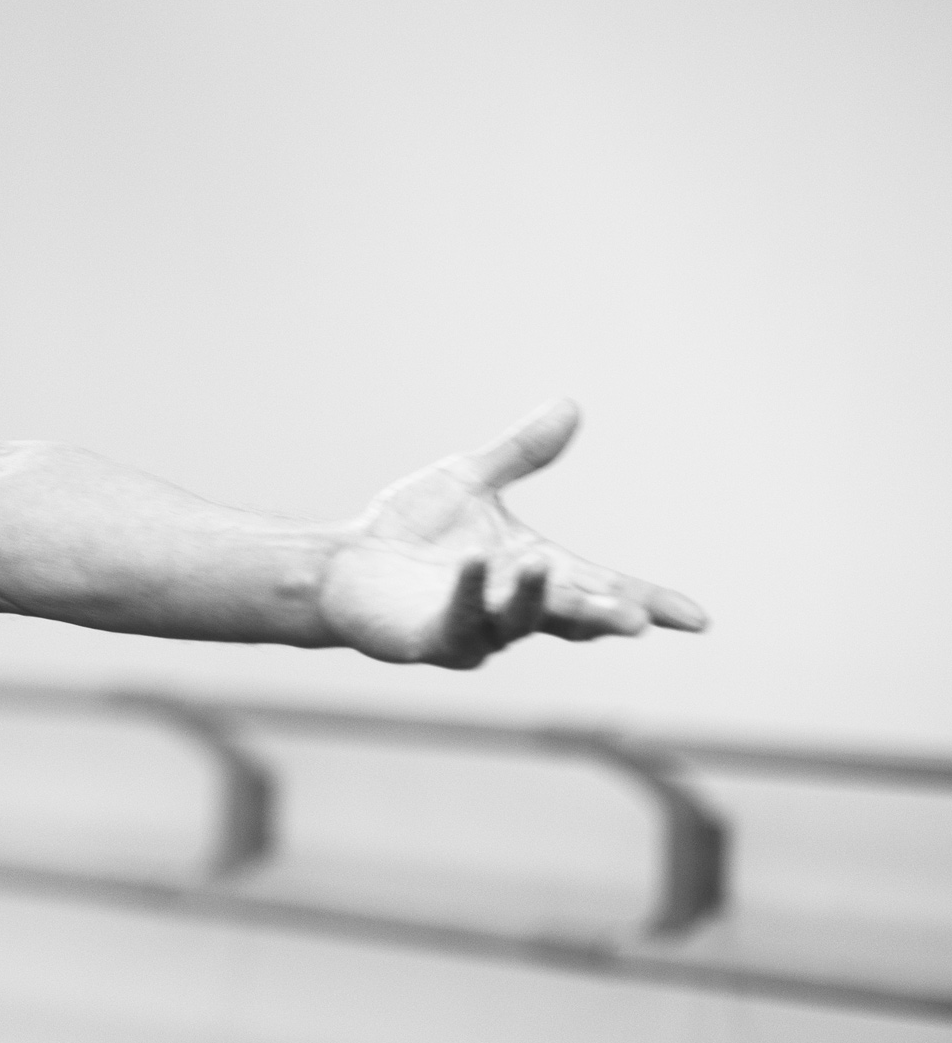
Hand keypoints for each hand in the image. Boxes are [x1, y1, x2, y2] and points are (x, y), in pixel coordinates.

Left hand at [319, 400, 708, 668]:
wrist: (345, 562)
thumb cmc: (412, 531)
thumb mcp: (472, 481)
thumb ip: (523, 453)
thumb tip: (570, 405)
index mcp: (536, 574)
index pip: (605, 590)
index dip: (650, 604)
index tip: (697, 620)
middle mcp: (515, 607)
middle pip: (573, 616)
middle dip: (605, 616)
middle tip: (640, 620)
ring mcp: (476, 626)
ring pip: (518, 621)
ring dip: (538, 599)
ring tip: (550, 569)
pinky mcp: (431, 637)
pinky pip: (459, 618)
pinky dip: (472, 592)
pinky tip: (477, 563)